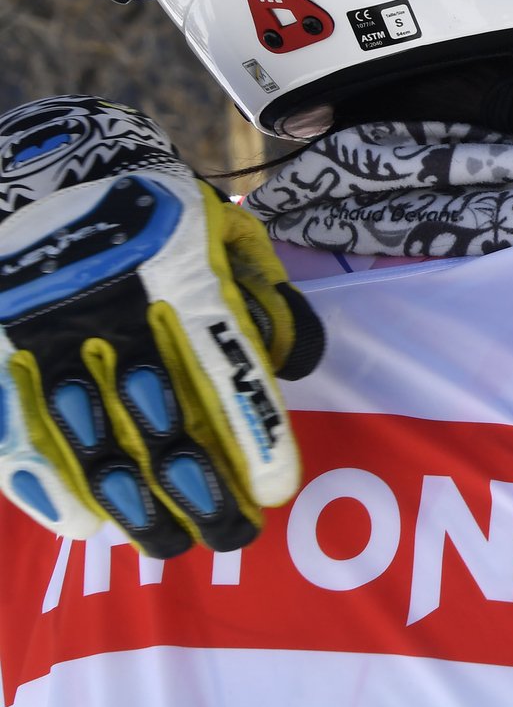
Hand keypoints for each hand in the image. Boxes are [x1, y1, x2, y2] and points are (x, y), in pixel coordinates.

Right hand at [0, 96, 322, 555]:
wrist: (42, 163)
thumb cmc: (151, 203)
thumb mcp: (221, 224)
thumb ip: (260, 290)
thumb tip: (290, 360)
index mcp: (175, 262)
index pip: (222, 361)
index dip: (251, 432)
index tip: (274, 488)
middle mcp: (107, 300)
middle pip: (157, 416)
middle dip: (199, 489)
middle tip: (234, 536)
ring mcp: (39, 327)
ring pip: (88, 437)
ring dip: (131, 502)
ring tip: (169, 543)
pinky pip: (12, 429)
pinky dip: (48, 486)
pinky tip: (86, 524)